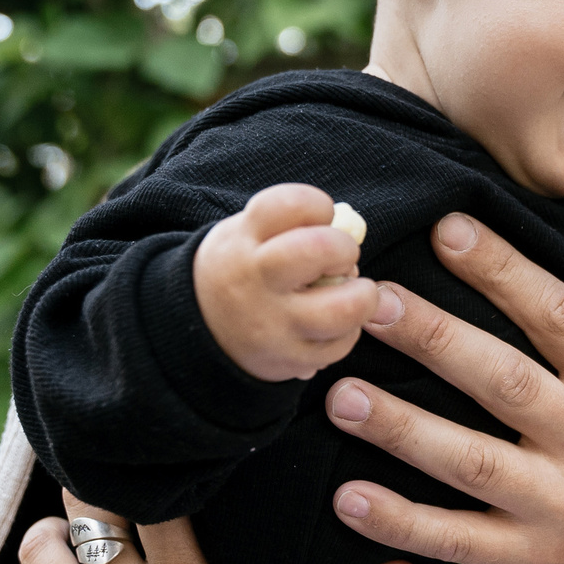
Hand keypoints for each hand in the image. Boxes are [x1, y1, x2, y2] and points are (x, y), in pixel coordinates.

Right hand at [194, 182, 379, 381]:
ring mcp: (271, 323)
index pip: (291, 205)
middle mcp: (254, 279)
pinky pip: (340, 344)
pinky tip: (334, 322)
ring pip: (342, 308)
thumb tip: (353, 229)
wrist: (201, 327)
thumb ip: (293, 225)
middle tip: (342, 257)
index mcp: (243, 239)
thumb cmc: (244, 269)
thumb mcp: (248, 235)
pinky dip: (348, 330)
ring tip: (354, 292)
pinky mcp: (288, 358)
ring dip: (362, 296)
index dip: (319, 206)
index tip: (323, 217)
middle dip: (345, 248)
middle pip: (318, 250)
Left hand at [323, 179, 563, 563]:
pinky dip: (400, 522)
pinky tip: (347, 496)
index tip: (445, 226)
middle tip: (371, 301)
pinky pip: (456, 540)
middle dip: (435, 339)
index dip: (504, 270)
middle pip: (506, 381)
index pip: (561, 316)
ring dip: (400, 428)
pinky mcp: (532, 560)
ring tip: (337, 392)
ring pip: (472, 462)